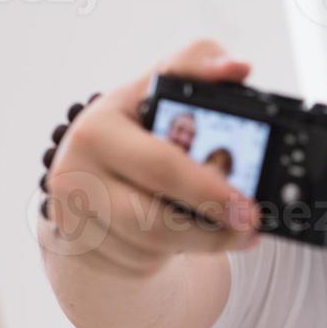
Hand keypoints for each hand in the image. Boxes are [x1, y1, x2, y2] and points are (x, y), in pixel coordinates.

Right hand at [44, 39, 259, 276]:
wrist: (89, 172)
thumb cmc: (136, 126)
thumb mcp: (160, 89)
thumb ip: (199, 66)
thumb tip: (237, 68)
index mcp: (99, 129)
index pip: (160, 163)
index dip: (206, 187)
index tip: (246, 202)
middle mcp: (75, 172)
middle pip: (154, 218)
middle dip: (213, 223)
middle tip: (252, 223)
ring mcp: (74, 216)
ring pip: (152, 244)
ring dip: (203, 242)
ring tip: (235, 230)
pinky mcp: (82, 249)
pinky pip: (140, 261)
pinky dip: (174, 252)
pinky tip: (189, 235)